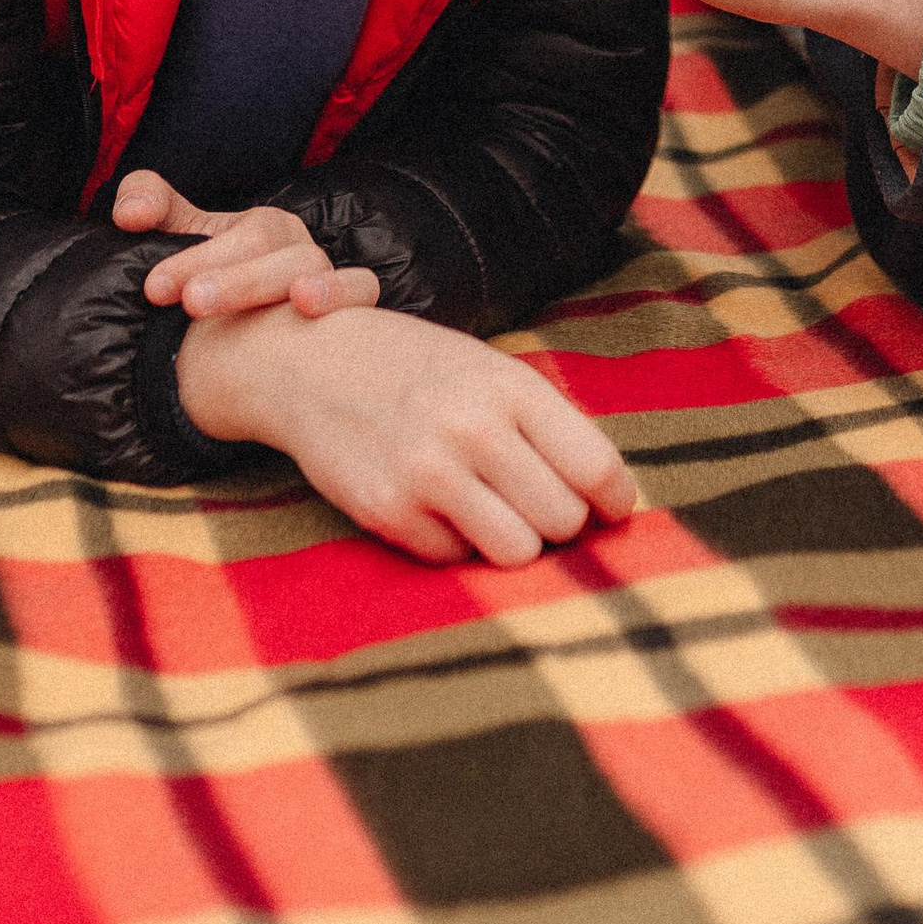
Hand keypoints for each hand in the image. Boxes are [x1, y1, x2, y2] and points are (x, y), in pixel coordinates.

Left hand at [110, 167, 377, 319]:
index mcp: (259, 229)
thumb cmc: (215, 291)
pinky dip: (340, 292)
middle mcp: (295, 246)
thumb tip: (130, 214)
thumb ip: (147, 209)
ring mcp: (325, 273)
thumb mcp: (177, 245)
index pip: (225, 229)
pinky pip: (362, 288)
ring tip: (233, 307)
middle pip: (262, 244)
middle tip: (189, 302)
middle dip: (225, 275)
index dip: (192, 255)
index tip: (153, 289)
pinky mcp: (356, 305)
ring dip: (265, 283)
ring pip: (306, 266)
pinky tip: (306, 309)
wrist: (259, 350)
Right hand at [173, 301, 638, 566]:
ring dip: (513, 542)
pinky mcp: (388, 512)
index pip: (596, 466)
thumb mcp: (486, 370)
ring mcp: (427, 473)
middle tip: (533, 504)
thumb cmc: (414, 368)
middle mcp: (472, 428)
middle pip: (563, 520)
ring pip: (518, 552)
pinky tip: (434, 506)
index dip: (615, 501)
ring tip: (492, 511)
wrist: (307, 362)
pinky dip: (454, 544)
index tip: (609, 509)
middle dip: (558, 522)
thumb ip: (545, 425)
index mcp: (508, 386)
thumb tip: (609, 499)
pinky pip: (456, 561)